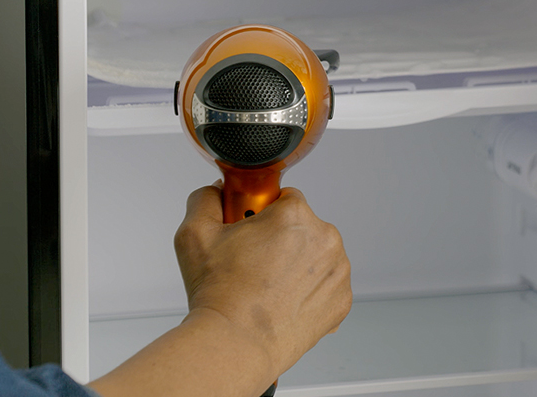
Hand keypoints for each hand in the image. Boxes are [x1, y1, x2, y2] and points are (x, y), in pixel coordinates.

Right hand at [174, 183, 351, 377]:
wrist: (236, 344)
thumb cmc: (220, 295)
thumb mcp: (194, 233)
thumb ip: (206, 198)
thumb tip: (218, 193)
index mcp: (295, 215)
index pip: (282, 197)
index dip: (261, 213)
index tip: (250, 232)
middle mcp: (324, 238)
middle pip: (301, 226)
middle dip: (279, 239)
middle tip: (253, 263)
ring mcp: (338, 271)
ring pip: (315, 255)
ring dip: (296, 264)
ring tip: (267, 286)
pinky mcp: (341, 300)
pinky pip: (325, 284)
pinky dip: (308, 290)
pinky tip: (284, 301)